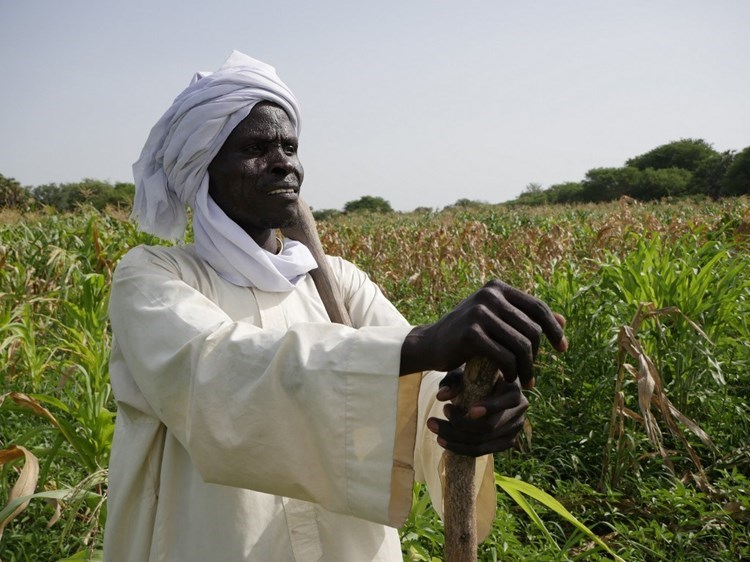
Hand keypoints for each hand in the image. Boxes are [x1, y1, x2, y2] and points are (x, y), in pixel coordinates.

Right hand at [400, 280, 566, 387]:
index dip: (555, 329)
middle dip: (536, 355)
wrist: (430, 344)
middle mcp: (489, 295)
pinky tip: (508, 378)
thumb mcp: (496, 320)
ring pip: (521, 345)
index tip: (563, 349)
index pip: (538, 307)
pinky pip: (505, 356)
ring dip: (526, 368)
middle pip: (532, 329)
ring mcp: (479, 313)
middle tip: (531, 373)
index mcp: (497, 288)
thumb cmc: (467, 334)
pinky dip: (511, 371)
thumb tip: (563, 320)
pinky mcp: (471, 333)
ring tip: (524, 380)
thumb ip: (524, 318)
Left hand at [426, 367, 527, 456]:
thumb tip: (442, 396)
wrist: (483, 389)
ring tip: (432, 426)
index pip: (508, 401)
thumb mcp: (463, 374)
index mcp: (514, 388)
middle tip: (436, 415)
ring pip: (482, 442)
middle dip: (460, 424)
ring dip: (454, 438)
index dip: (491, 407)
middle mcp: (520, 410)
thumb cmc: (473, 377)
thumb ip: (452, 381)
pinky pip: (481, 451)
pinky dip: (459, 448)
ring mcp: (514, 429)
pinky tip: (441, 440)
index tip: (470, 410)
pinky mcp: (504, 443)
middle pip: (490, 426)